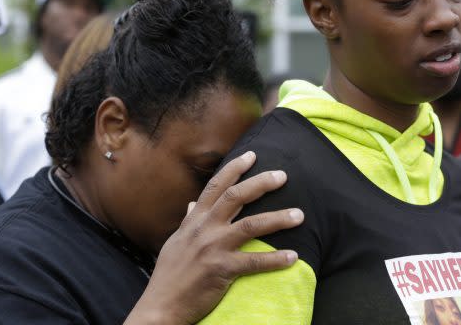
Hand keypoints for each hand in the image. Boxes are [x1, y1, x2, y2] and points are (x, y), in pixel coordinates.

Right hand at [125, 151, 302, 324]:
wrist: (160, 306)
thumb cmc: (169, 274)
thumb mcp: (175, 241)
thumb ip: (188, 221)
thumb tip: (192, 204)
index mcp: (194, 220)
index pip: (215, 186)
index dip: (234, 168)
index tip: (252, 155)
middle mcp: (204, 228)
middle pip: (236, 197)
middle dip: (261, 183)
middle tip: (283, 176)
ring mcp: (213, 248)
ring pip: (251, 225)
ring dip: (278, 218)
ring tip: (299, 215)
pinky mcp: (222, 270)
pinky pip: (254, 261)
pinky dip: (276, 259)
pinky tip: (293, 257)